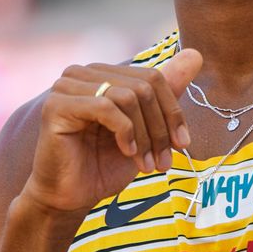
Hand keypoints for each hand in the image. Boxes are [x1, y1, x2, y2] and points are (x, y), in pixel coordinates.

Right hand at [24, 48, 201, 215]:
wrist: (70, 197)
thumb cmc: (104, 165)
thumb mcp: (145, 131)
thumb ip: (166, 93)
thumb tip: (196, 54)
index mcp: (103, 74)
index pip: (152, 78)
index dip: (173, 111)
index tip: (183, 145)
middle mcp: (83, 73)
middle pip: (143, 87)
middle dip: (160, 128)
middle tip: (164, 161)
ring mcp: (66, 86)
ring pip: (127, 97)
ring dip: (144, 136)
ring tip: (145, 164)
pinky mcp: (56, 105)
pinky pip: (105, 107)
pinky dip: (124, 132)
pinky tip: (126, 152)